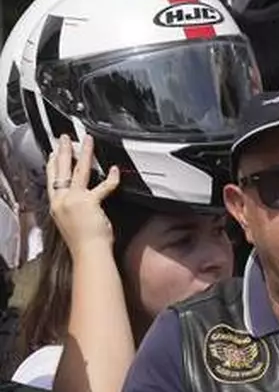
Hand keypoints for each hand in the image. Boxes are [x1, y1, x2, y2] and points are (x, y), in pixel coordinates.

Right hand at [46, 135, 118, 252]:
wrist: (88, 254)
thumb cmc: (83, 242)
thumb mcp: (71, 221)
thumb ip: (73, 207)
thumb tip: (80, 199)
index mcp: (56, 205)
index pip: (51, 179)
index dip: (53, 163)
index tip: (54, 153)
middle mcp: (61, 201)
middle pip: (60, 170)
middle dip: (63, 151)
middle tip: (65, 138)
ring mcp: (74, 200)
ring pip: (78, 171)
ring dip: (84, 153)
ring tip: (86, 141)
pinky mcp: (89, 203)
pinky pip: (103, 186)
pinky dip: (111, 178)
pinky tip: (114, 169)